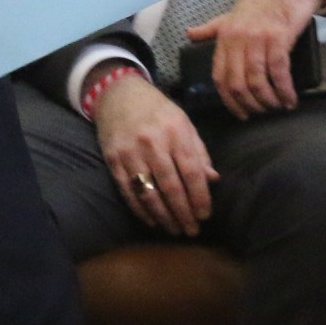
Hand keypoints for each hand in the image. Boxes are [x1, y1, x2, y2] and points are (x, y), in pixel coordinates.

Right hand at [91, 68, 216, 234]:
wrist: (118, 94)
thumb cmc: (157, 111)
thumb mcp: (184, 123)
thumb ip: (198, 152)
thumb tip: (213, 180)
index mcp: (175, 132)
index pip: (191, 171)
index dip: (200, 197)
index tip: (205, 215)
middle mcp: (152, 143)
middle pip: (171, 186)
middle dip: (183, 213)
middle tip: (191, 230)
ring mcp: (130, 152)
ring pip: (148, 193)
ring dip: (163, 216)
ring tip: (174, 229)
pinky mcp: (113, 160)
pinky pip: (128, 191)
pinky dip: (140, 209)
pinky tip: (152, 220)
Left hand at [184, 0, 325, 117]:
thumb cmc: (262, 1)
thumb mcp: (231, 15)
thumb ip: (211, 28)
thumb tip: (189, 34)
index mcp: (224, 36)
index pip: (219, 76)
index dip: (229, 100)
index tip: (240, 113)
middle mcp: (238, 38)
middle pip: (238, 83)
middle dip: (250, 104)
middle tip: (262, 113)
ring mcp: (258, 38)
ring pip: (258, 81)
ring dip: (269, 100)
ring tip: (277, 107)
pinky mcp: (279, 38)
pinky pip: (279, 72)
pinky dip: (285, 90)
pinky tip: (290, 99)